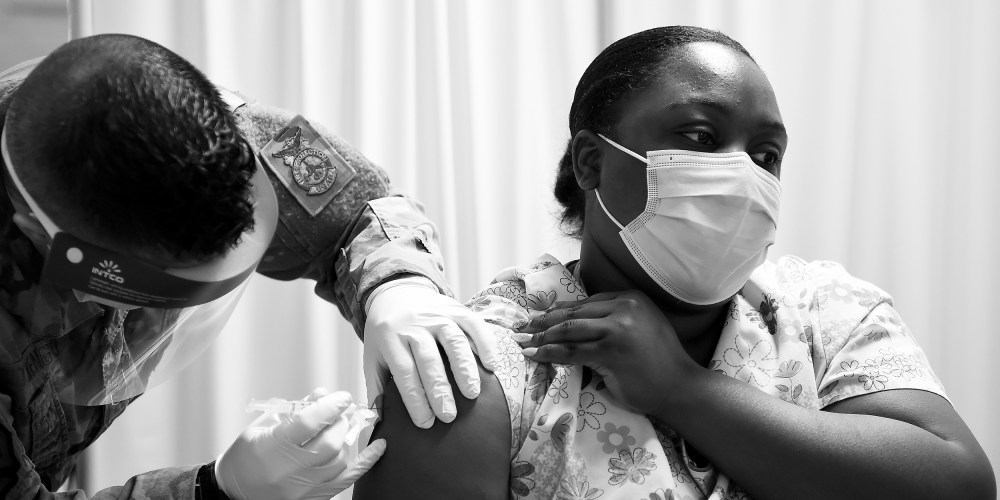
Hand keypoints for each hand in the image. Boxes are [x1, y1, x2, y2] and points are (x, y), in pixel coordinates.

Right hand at [216, 389, 385, 499]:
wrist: (233, 494)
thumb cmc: (245, 458)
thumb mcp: (261, 427)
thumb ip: (293, 410)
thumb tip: (322, 394)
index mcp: (272, 447)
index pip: (309, 422)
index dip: (330, 406)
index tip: (341, 397)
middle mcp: (289, 470)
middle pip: (329, 442)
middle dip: (340, 421)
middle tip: (340, 411)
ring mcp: (302, 487)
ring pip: (339, 459)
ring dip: (346, 439)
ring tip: (341, 428)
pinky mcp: (313, 498)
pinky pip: (347, 480)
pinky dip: (366, 462)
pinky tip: (378, 447)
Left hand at [364, 278, 499, 427]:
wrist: (396, 293)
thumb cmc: (386, 334)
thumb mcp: (372, 356)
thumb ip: (375, 388)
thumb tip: (380, 421)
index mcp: (390, 338)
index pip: (404, 372)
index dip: (415, 399)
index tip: (425, 423)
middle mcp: (414, 325)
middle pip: (429, 359)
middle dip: (440, 389)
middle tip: (449, 416)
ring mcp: (437, 315)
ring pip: (453, 340)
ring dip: (464, 368)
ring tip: (472, 394)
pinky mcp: (456, 308)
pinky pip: (473, 324)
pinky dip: (484, 343)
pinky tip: (491, 365)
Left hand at [517, 290, 693, 414]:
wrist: (680, 387)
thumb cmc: (659, 362)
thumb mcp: (639, 327)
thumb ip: (613, 319)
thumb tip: (571, 322)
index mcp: (631, 298)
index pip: (584, 303)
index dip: (557, 311)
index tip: (538, 318)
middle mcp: (625, 307)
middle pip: (573, 313)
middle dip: (542, 321)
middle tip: (521, 327)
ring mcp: (617, 328)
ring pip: (569, 330)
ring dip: (541, 336)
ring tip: (523, 341)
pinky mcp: (610, 351)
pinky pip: (571, 351)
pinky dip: (549, 352)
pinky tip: (535, 354)